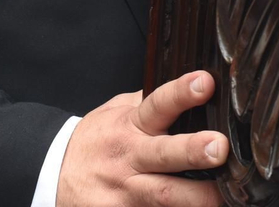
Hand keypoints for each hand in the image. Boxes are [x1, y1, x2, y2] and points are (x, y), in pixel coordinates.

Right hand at [56, 70, 226, 206]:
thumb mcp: (116, 111)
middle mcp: (130, 157)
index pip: (157, 104)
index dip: (181, 93)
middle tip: (220, 147)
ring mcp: (126, 190)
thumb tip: (190, 86)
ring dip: (197, 197)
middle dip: (193, 151)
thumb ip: (149, 103)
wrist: (54, 173)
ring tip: (225, 196)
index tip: (205, 82)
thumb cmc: (96, 139)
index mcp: (130, 124)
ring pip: (165, 196)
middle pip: (164, 154)